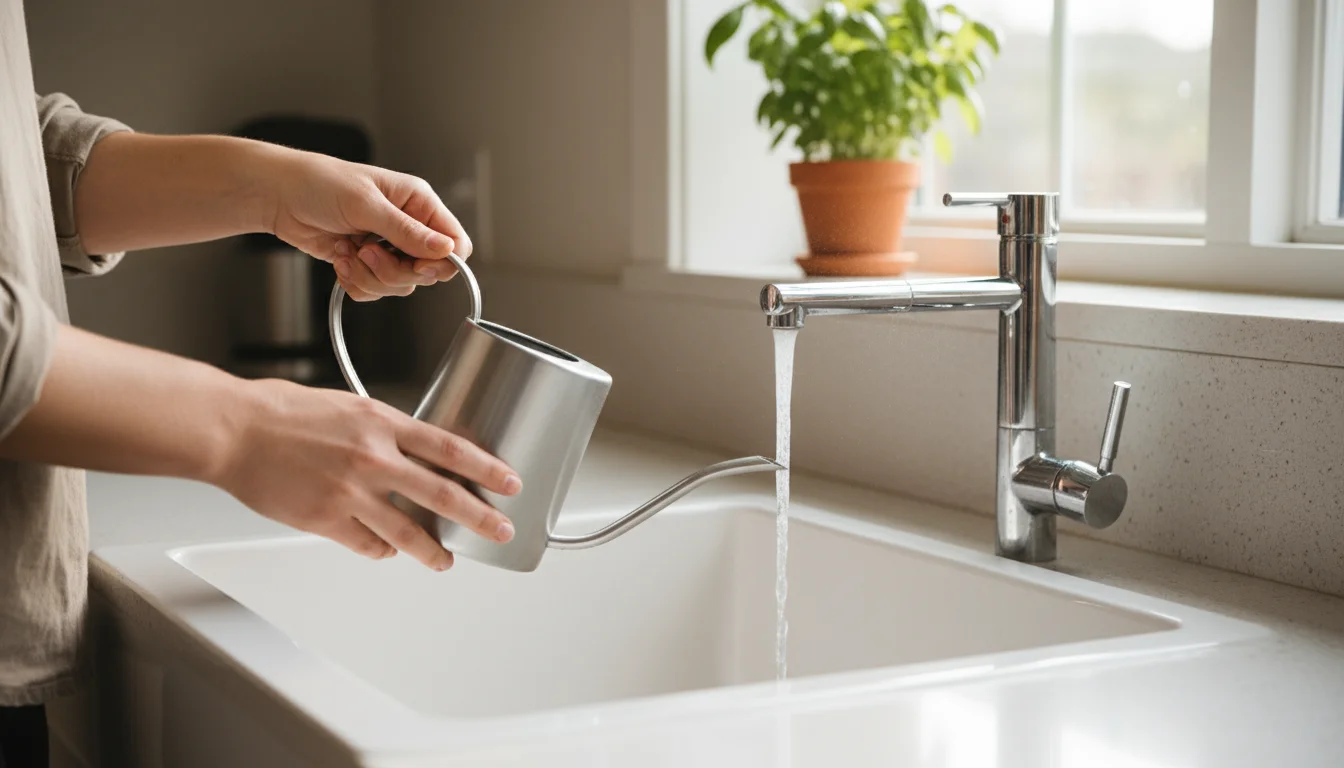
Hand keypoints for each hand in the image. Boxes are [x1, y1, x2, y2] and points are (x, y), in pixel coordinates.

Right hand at [216, 379, 519, 569]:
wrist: (234, 430)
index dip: (487, 468)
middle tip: (501, 530)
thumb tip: (416, 451)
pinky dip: (384, 551)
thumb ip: (385, 429)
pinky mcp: (325, 520)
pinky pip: (368, 545)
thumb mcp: (349, 406)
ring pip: (409, 532)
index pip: (451, 448)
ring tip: (447, 561)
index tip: (510, 482)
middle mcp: (373, 459)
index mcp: (382, 423)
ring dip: (434, 551)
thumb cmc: (283, 412)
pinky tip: (390, 551)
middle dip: (480, 517)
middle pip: (442, 495)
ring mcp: (350, 493)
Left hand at [266, 150, 473, 301]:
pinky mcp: (367, 263)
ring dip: (371, 277)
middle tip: (368, 252)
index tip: (417, 265)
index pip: (455, 242)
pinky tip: (341, 260)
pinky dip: (357, 282)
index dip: (442, 262)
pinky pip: (376, 290)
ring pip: (401, 284)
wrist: (278, 195)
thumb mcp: (366, 204)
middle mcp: (407, 226)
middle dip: (395, 270)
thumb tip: (445, 249)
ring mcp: (387, 247)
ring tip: (349, 253)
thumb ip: (407, 231)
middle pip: (427, 271)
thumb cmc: (318, 182)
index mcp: (417, 203)